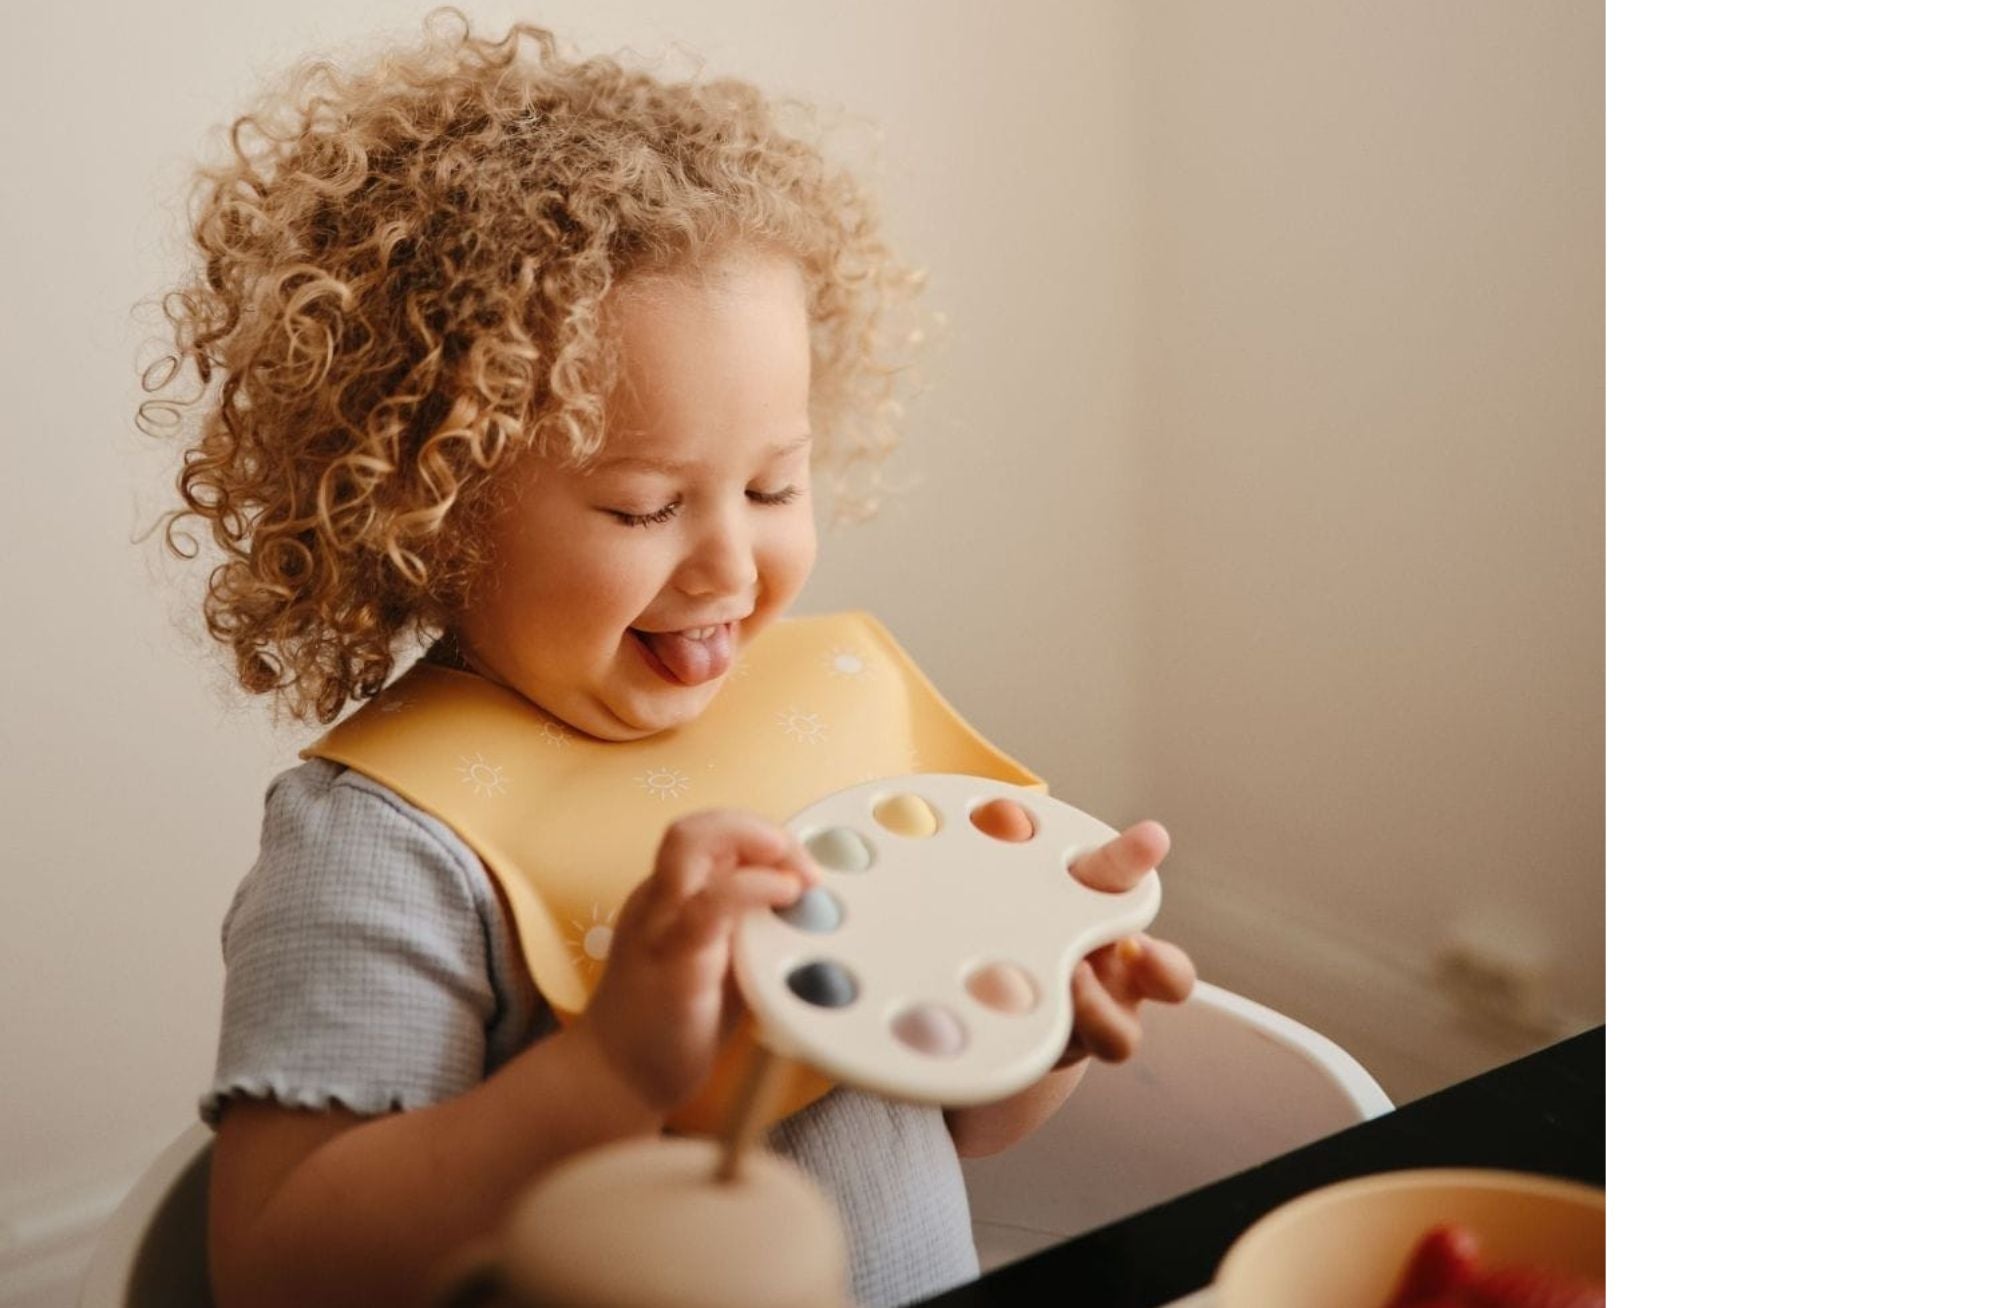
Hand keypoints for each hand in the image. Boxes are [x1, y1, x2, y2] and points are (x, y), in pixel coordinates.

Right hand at [574, 810, 818, 1111]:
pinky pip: (709, 905)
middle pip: (698, 827)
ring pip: (691, 844)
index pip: (712, 835)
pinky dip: (754, 888)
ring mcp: (662, 925)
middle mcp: (661, 899)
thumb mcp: (721, 960)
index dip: (762, 836)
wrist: (614, 1079)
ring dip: (756, 843)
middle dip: (759, 830)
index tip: (802, 869)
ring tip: (798, 877)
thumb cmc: (671, 1022)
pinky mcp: (674, 961)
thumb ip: (751, 927)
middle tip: (803, 866)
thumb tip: (814, 907)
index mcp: (671, 896)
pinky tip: (785, 897)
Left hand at [973, 806, 1196, 1067]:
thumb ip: (1013, 850)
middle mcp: (1115, 971)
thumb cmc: (1025, 923)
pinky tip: (998, 1024)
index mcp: (1105, 912)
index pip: (1125, 879)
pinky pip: (1059, 1061)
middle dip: (1162, 967)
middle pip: (1171, 976)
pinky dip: (1035, 1046)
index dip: (1137, 858)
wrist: (996, 997)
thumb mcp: (1020, 881)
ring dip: (1097, 1015)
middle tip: (1132, 948)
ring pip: (1121, 1037)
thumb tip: (1005, 819)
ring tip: (1062, 990)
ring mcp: (1090, 1020)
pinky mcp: (1053, 1056)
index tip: (1149, 838)